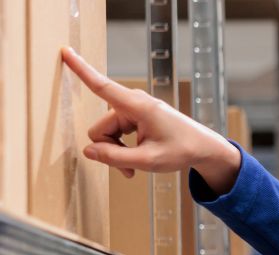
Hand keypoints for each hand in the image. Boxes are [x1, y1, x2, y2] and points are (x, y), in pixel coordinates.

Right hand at [59, 46, 240, 191]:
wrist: (204, 148)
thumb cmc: (182, 151)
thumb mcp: (148, 161)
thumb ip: (115, 157)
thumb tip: (88, 151)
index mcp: (137, 106)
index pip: (102, 86)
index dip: (81, 70)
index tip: (64, 51)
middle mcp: (133, 103)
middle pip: (101, 128)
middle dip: (109, 150)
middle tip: (127, 170)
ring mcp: (134, 109)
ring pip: (107, 133)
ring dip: (116, 152)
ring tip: (134, 169)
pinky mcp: (136, 116)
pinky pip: (117, 132)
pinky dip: (123, 148)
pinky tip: (135, 162)